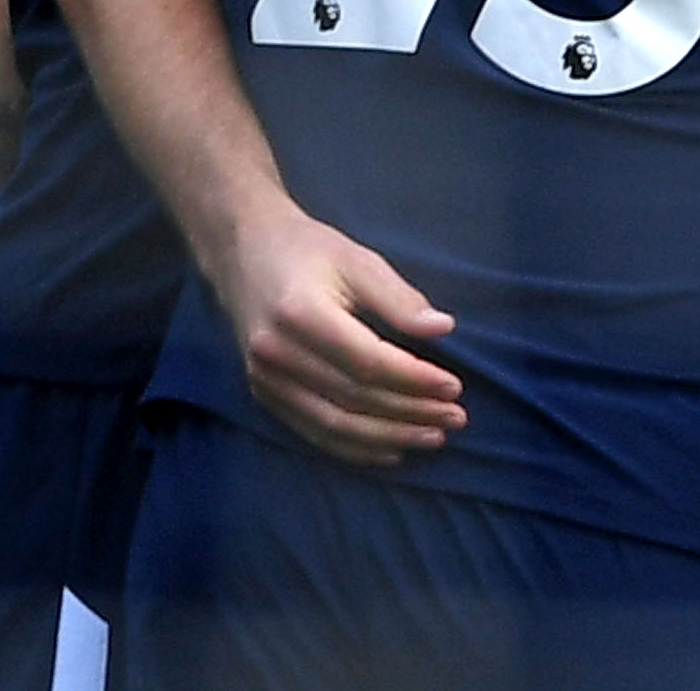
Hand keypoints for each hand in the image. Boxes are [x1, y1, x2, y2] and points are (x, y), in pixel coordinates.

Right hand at [210, 194, 466, 466]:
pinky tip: (391, 449)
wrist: (243, 252)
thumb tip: (444, 329)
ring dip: (389, 437)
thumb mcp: (357, 260)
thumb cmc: (309, 251)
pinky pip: (313, 432)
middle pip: (354, 398)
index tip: (454, 388)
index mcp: (301, 313)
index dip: (414, 380)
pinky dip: (354, 447)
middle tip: (456, 419)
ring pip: (334, 424)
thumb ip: (399, 299)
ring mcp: (264, 379)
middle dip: (410, 413)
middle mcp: (276, 353)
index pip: (368, 362)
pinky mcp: (262, 394)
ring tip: (434, 437)